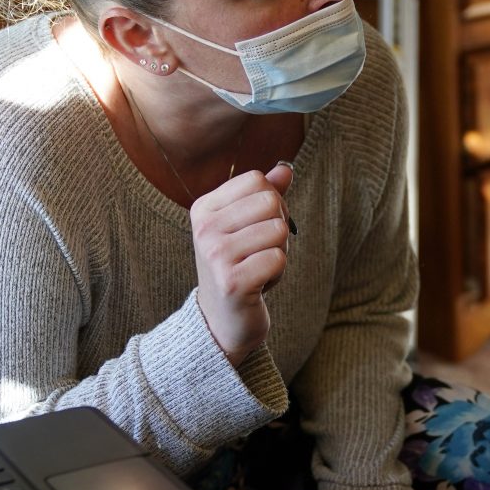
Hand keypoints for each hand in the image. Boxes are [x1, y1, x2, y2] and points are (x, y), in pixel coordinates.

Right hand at [191, 162, 293, 366]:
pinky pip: (278, 259)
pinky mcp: (232, 281)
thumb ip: (265, 195)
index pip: (257, 180)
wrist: (222, 321)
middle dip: (278, 228)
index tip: (255, 229)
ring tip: (256, 269)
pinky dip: (277, 274)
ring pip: (279, 230)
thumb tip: (286, 168)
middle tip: (259, 252)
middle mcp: (204, 228)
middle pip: (271, 201)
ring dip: (278, 253)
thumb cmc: (238, 267)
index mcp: (204, 208)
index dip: (271, 203)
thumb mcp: (247, 226)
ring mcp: (216, 255)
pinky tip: (258, 285)